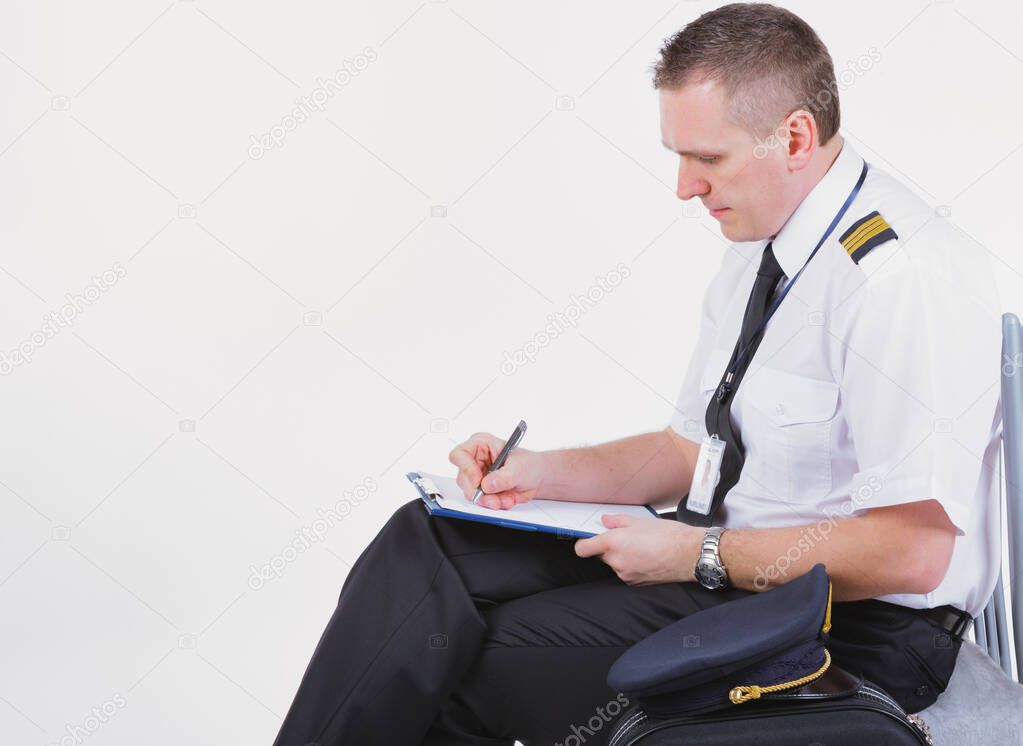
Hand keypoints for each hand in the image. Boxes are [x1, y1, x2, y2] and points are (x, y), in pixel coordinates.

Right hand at [448, 432, 545, 509]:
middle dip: (480, 493)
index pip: (460, 454)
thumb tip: (487, 485)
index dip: (466, 469)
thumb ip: (503, 477)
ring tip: (507, 499)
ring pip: (471, 493)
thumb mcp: (519, 468)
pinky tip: (507, 499)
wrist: (537, 477)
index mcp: (480, 444)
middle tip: (494, 500)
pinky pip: (481, 501)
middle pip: (463, 478)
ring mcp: (477, 476)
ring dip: (489, 500)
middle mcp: (475, 459)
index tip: (478, 482)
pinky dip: (495, 503)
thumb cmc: (528, 464)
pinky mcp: (481, 490)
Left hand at [574, 514, 702, 585]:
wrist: (690, 554)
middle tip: (625, 537)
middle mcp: (617, 561)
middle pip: (600, 555)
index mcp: (614, 543)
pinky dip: (631, 565)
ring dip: (621, 556)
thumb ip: (617, 521)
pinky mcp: (635, 583)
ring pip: (614, 564)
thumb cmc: (669, 535)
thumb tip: (605, 521)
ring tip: (641, 547)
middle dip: (608, 547)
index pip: (583, 548)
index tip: (587, 539)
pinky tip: (646, 557)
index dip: (583, 543)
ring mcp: (626, 574)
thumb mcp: (640, 520)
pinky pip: (626, 572)